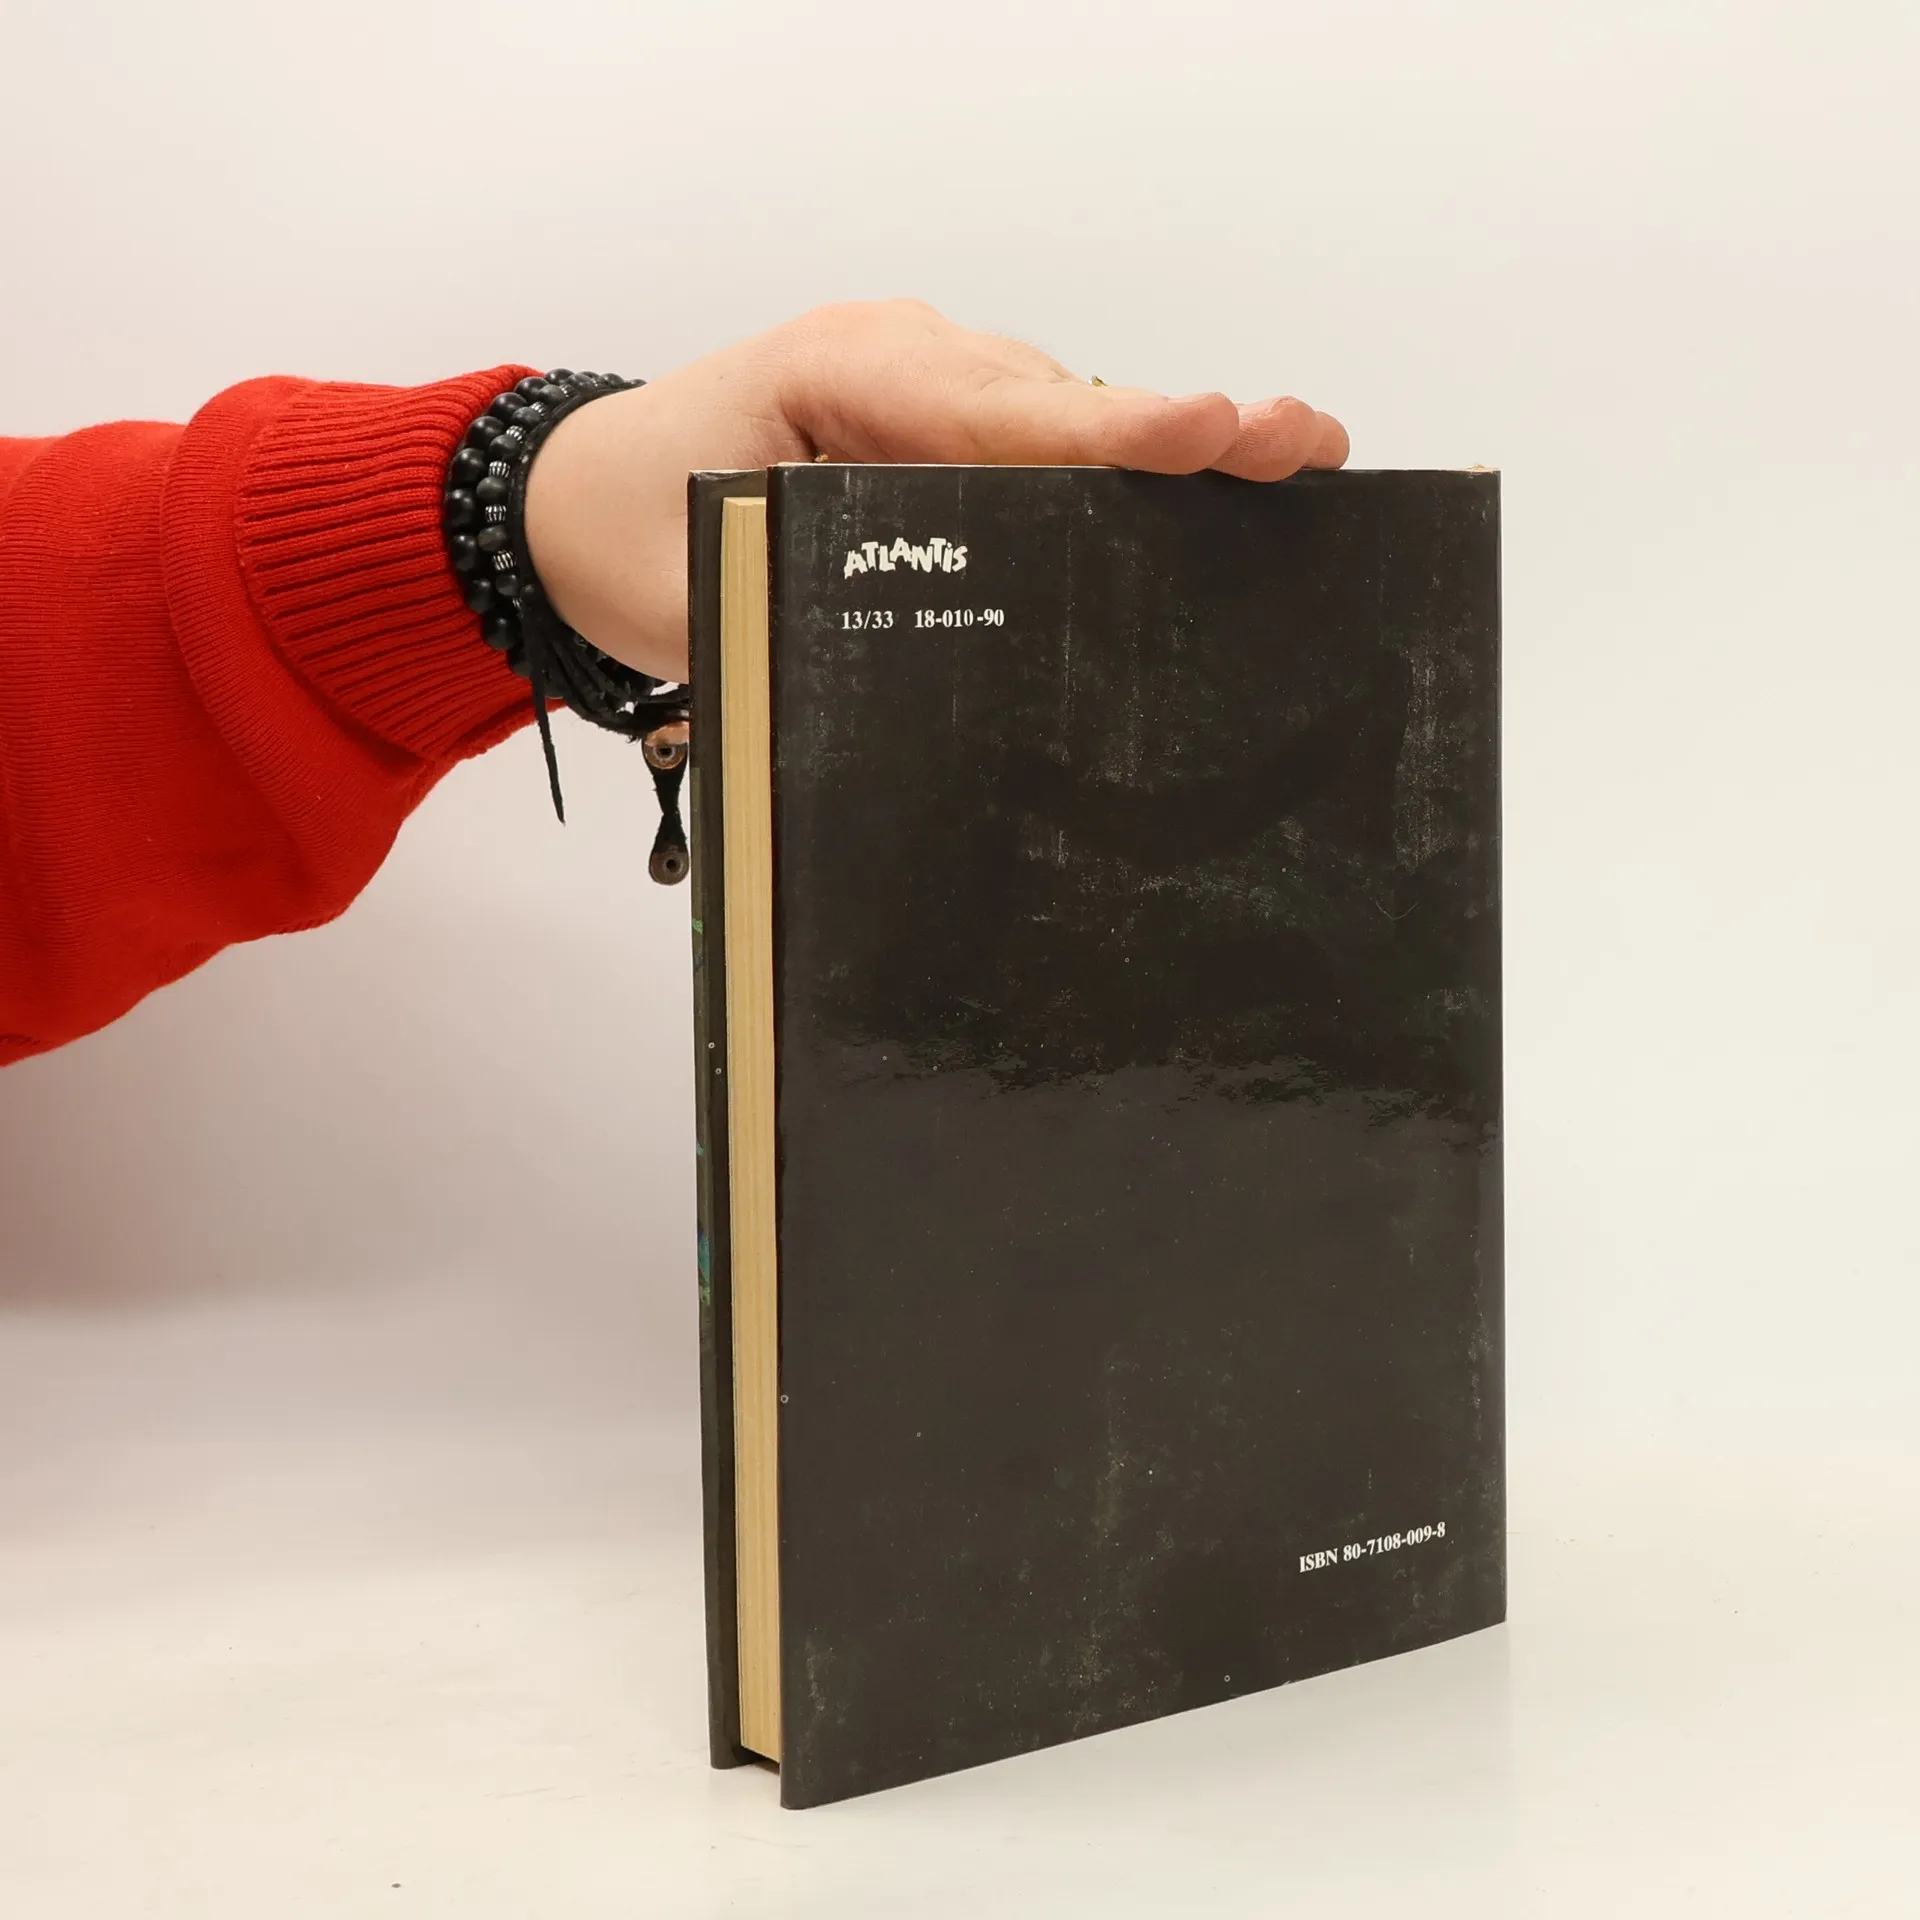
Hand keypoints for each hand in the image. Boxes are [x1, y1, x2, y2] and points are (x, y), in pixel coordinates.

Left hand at [524, 299, 1349, 682]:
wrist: (567, 502)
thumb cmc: (624, 530)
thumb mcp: (698, 582)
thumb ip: (803, 614)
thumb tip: (921, 676)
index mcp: (840, 376)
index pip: (996, 410)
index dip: (1109, 433)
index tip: (1207, 432)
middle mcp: (899, 359)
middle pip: (1057, 400)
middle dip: (1178, 429)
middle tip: (1300, 445)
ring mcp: (922, 383)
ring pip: (1060, 413)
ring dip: (1160, 446)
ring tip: (1287, 462)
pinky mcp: (932, 423)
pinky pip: (1036, 435)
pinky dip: (1111, 465)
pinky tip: (1200, 488)